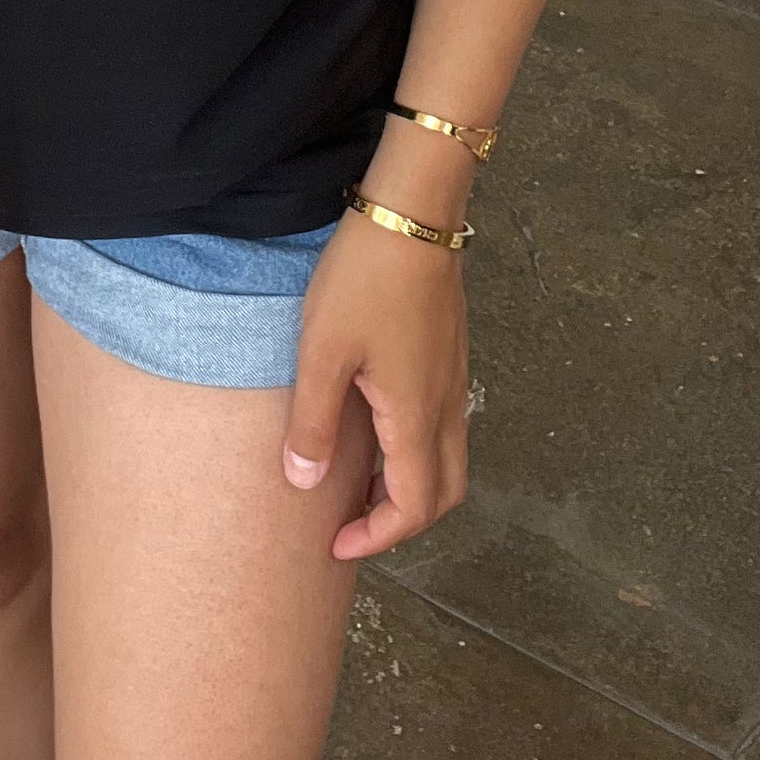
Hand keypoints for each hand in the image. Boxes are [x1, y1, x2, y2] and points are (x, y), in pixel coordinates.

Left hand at [282, 139, 472, 558]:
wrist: (411, 215)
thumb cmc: (363, 280)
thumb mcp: (322, 353)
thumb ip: (314, 423)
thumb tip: (305, 484)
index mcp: (417, 416)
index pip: (415, 507)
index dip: (377, 536)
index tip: (336, 544)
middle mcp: (447, 406)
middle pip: (444, 492)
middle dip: (401, 519)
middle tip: (350, 521)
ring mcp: (454, 378)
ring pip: (448, 458)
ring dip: (410, 484)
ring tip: (357, 480)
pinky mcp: (450, 353)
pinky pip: (444, 425)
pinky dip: (416, 450)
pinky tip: (376, 428)